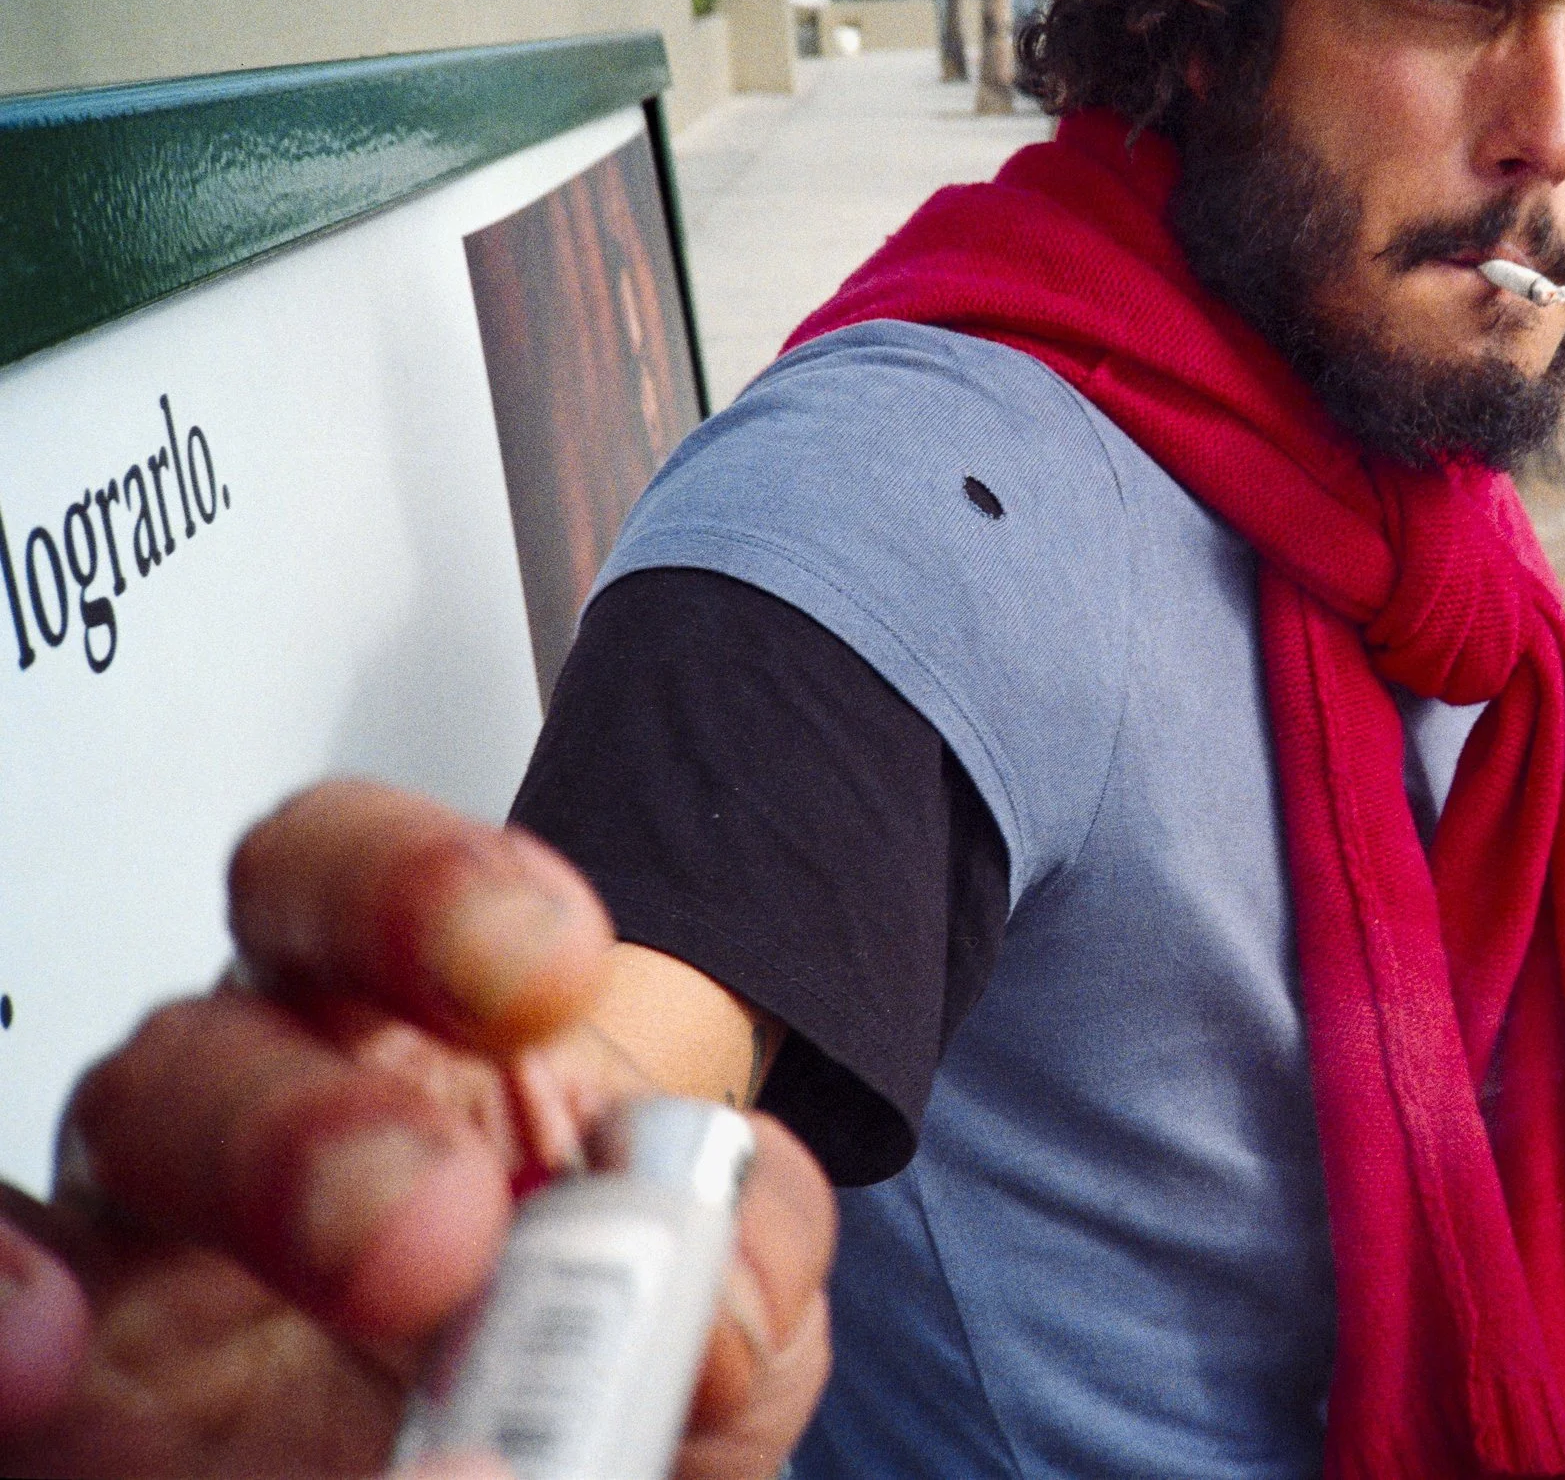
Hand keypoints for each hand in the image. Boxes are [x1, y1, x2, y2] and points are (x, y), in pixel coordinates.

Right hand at [0, 781, 833, 1478]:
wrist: (565, 1447)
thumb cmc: (627, 1358)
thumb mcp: (731, 1312)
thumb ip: (746, 1265)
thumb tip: (718, 1318)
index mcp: (417, 1054)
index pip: (361, 893)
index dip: (427, 886)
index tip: (547, 963)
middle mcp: (255, 1136)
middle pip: (207, 1050)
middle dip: (305, 1122)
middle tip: (434, 1228)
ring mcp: (138, 1281)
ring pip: (88, 1187)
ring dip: (155, 1234)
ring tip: (250, 1325)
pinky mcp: (73, 1403)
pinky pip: (3, 1325)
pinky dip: (0, 1318)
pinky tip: (36, 1362)